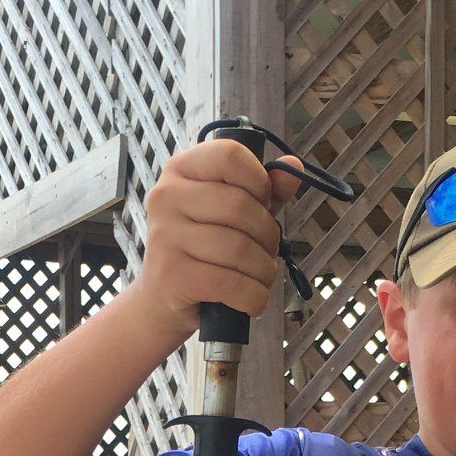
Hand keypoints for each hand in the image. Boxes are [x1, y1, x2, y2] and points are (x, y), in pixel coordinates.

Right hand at [131, 139, 303, 348]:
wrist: (161, 300)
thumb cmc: (201, 251)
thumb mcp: (233, 214)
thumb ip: (264, 190)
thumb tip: (294, 167)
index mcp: (180, 170)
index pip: (230, 155)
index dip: (259, 181)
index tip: (262, 203)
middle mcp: (166, 197)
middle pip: (240, 206)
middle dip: (268, 236)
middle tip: (267, 252)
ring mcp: (165, 236)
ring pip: (239, 249)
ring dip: (263, 271)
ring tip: (260, 278)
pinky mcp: (171, 275)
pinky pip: (230, 283)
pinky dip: (253, 296)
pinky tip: (251, 299)